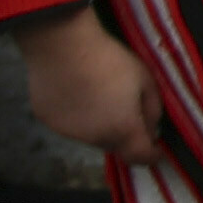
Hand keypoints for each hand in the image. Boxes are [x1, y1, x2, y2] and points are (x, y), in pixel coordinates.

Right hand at [19, 11, 170, 165]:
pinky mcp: (47, 120)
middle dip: (124, 133)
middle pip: (115, 145)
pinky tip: (75, 89)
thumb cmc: (109, 59)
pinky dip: (76, 114)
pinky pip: (68, 123)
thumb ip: (153, 109)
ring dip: (99, 124)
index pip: (140, 157)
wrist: (62, 45)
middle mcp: (94, 138)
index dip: (151, 155)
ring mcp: (67, 131)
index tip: (156, 149)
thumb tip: (151, 128)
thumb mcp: (146, 80)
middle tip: (126, 106)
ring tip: (98, 93)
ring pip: (90, 136)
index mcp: (122, 130)